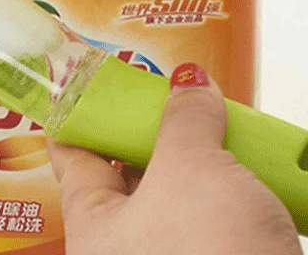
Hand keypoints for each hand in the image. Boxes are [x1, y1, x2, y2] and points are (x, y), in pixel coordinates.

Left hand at [47, 63, 301, 254]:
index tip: (91, 81)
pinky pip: (212, 222)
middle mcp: (122, 248)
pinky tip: (246, 172)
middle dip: (150, 134)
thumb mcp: (191, 167)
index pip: (73, 153)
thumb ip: (185, 119)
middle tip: (169, 96)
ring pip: (176, 197)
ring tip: (215, 124)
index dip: (84, 112)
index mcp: (92, 225)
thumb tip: (189, 84)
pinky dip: (227, 194)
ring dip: (197, 164)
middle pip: (127, 171)